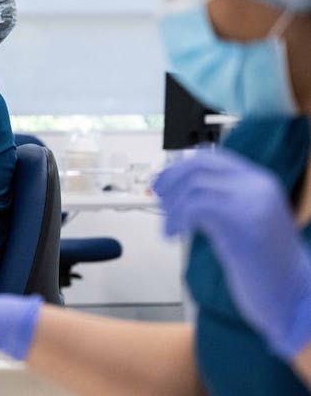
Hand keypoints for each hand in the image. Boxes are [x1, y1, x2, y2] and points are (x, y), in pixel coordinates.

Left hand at [154, 150, 310, 358]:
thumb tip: (177, 191)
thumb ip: (218, 202)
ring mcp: (253, 201)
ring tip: (167, 229)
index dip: (178, 167)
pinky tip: (171, 236)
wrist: (294, 295)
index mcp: (257, 182)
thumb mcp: (240, 223)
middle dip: (169, 180)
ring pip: (193, 185)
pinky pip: (196, 206)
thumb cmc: (265, 266)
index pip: (209, 158)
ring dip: (171, 207)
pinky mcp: (244, 222)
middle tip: (158, 202)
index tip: (161, 183)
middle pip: (198, 165)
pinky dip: (176, 219)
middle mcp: (257, 185)